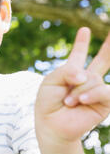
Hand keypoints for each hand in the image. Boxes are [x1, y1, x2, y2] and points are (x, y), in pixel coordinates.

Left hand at [35, 27, 109, 149]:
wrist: (52, 124)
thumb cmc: (48, 103)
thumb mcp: (51, 81)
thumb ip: (67, 71)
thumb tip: (85, 74)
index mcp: (71, 72)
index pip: (78, 54)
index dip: (81, 42)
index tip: (84, 30)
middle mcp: (86, 79)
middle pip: (102, 60)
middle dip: (109, 47)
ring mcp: (96, 89)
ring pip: (94, 78)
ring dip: (78, 91)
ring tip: (68, 102)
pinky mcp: (105, 102)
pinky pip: (104, 91)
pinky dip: (91, 94)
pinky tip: (82, 100)